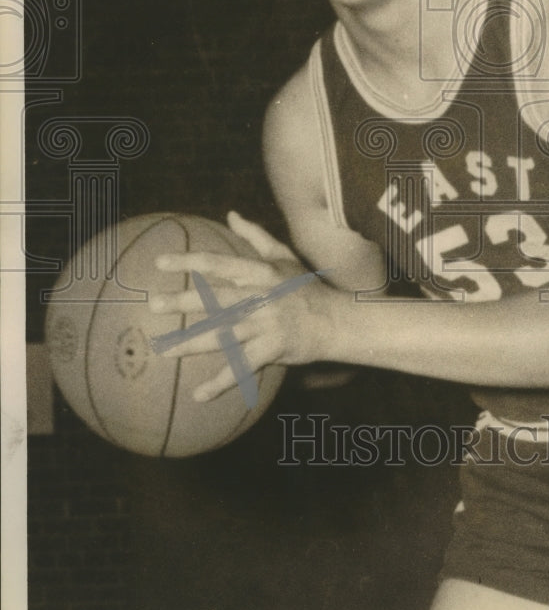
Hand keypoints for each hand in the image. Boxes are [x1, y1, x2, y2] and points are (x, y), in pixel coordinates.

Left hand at [149, 211, 332, 400]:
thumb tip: (231, 215)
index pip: (219, 263)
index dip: (189, 262)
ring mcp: (266, 324)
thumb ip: (255, 236)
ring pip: (223, 334)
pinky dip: (220, 383)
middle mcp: (260, 297)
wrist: (335, 320)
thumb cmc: (305, 287)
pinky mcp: (271, 349)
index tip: (160, 263)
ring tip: (165, 350)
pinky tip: (198, 395)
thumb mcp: (284, 256)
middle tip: (153, 305)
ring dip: (192, 343)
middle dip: (183, 301)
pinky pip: (242, 368)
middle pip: (216, 299)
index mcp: (260, 273)